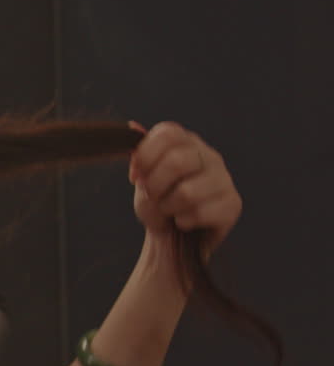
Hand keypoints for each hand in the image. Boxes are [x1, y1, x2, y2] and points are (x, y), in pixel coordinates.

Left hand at [128, 120, 241, 258]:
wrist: (172, 238)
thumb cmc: (157, 204)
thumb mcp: (141, 180)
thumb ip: (138, 156)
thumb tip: (133, 126)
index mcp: (186, 142)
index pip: (167, 133)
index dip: (145, 156)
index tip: (137, 176)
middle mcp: (208, 155)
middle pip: (176, 161)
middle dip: (154, 186)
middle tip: (153, 197)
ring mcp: (224, 178)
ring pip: (187, 192)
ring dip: (168, 207)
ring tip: (170, 210)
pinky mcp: (232, 204)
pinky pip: (199, 213)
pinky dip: (183, 221)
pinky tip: (185, 221)